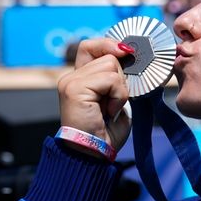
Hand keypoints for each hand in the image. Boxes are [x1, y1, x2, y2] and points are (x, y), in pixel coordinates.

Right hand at [58, 38, 132, 153]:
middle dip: (121, 79)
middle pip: (108, 56)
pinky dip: (118, 95)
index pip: (91, 46)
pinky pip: (110, 79)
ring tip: (111, 108)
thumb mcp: (115, 100)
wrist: (93, 154)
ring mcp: (71, 82)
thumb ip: (116, 80)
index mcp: (80, 79)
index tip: (127, 53)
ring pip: (111, 66)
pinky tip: (109, 111)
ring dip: (120, 89)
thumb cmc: (106, 133)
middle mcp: (71, 78)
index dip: (109, 45)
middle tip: (114, 102)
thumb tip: (129, 59)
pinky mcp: (75, 88)